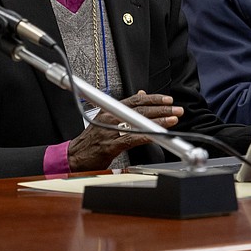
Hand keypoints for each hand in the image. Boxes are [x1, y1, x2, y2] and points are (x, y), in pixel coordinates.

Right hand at [67, 90, 182, 171]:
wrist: (75, 156)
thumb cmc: (91, 140)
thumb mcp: (106, 119)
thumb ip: (124, 108)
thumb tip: (141, 94)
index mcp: (109, 109)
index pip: (135, 100)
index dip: (153, 99)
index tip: (167, 100)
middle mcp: (110, 117)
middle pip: (139, 109)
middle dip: (161, 109)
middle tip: (176, 109)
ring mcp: (110, 130)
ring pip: (138, 121)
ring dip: (158, 121)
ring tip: (172, 120)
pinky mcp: (111, 144)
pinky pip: (133, 138)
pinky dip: (147, 135)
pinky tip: (157, 134)